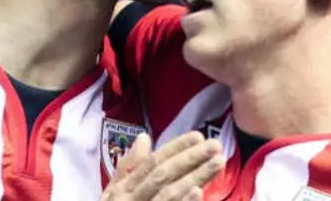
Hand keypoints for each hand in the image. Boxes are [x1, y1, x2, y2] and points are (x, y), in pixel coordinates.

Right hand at [101, 131, 225, 200]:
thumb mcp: (113, 193)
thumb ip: (128, 167)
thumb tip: (143, 138)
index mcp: (124, 189)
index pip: (152, 163)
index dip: (175, 148)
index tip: (198, 136)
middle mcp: (132, 199)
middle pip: (163, 175)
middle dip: (190, 158)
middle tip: (215, 145)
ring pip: (169, 193)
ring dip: (195, 177)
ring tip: (217, 162)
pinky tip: (199, 192)